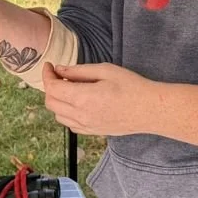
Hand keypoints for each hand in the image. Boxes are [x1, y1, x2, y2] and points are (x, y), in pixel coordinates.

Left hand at [41, 62, 156, 135]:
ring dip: (57, 101)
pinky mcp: (92, 132)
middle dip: (50, 87)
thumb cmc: (132, 87)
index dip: (47, 75)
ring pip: (58, 115)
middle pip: (51, 103)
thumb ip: (80, 71)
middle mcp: (80, 115)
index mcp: (82, 97)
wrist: (150, 109)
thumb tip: (60, 70)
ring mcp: (86, 126)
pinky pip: (70, 124)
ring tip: (69, 88)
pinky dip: (66, 113)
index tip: (49, 65)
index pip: (52, 88)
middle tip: (59, 75)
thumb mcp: (106, 70)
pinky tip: (78, 103)